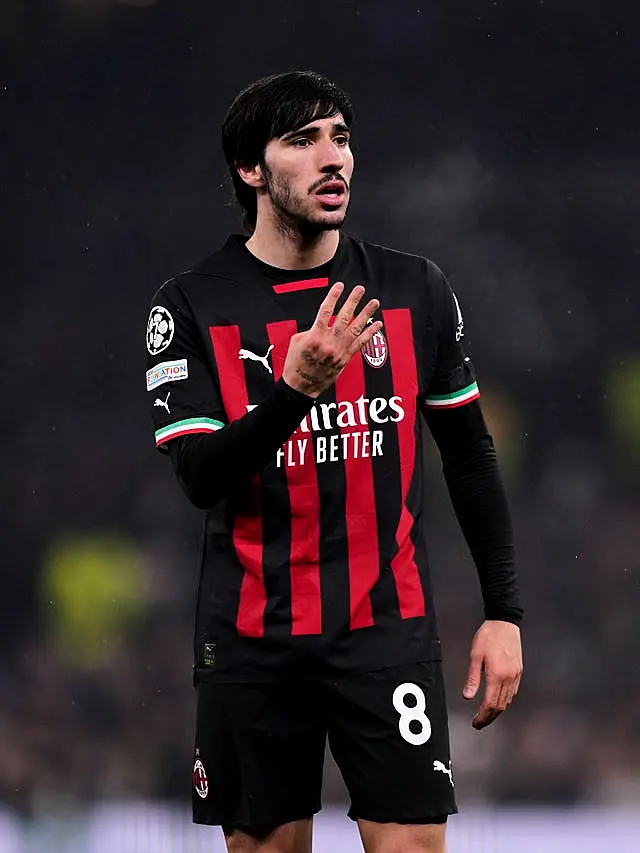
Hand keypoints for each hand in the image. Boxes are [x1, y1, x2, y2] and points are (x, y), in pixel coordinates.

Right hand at [282, 281, 381, 397]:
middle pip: (343, 317)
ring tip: (374, 302)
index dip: (333, 296)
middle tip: (360, 289)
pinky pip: (360, 344)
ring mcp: (339, 350)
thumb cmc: (295, 363)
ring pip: (355, 328)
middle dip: (352, 301)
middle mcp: (329, 342)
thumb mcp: (297, 342)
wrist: (301, 385)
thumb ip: (310, 330)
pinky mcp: (345, 359)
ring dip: (366, 314)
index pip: (325, 310)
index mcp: (314, 335)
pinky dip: (370, 334)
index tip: (339, 285)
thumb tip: (322, 324)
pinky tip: (378, 324)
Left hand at [463, 620, 522, 729]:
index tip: (475, 723)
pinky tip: (498, 700)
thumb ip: (472, 678)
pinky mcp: (518, 671)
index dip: (482, 717)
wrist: (504, 622)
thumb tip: (467, 697)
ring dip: (497, 711)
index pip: (490, 704)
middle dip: (489, 718)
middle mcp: (508, 678)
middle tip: (479, 723)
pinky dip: (505, 701)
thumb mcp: (475, 656)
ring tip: (486, 714)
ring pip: (508, 701)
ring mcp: (515, 675)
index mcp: (496, 675)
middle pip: (500, 706)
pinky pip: (512, 692)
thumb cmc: (488, 636)